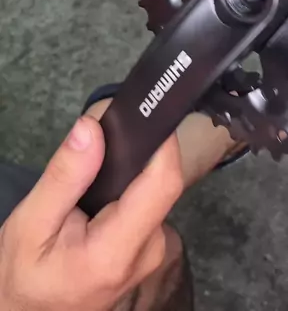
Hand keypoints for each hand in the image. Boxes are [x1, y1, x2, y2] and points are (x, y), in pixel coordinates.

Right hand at [0, 114, 183, 310]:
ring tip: (94, 164)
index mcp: (117, 251)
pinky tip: (101, 190)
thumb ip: (65, 177)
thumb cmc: (24, 276)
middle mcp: (147, 252)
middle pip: (161, 183)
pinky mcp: (147, 248)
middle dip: (136, 151)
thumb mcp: (30, 225)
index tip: (145, 112)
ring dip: (129, 171)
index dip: (162, 143)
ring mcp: (151, 252)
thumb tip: (92, 127)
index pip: (162, 184)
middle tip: (102, 133)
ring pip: (153, 190)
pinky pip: (147, 203)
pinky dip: (128, 189)